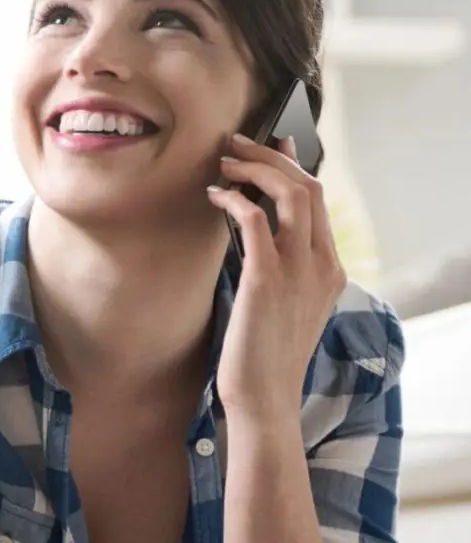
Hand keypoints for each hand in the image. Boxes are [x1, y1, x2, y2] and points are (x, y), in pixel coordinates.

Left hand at [207, 133, 346, 425]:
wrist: (264, 399)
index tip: (270, 145)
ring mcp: (298, 271)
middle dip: (271, 157)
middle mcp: (320, 265)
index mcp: (329, 270)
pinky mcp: (266, 279)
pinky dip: (235, 199)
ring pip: (291, 194)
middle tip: (237, 144)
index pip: (319, 202)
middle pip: (308, 187)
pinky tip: (214, 196)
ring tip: (224, 161)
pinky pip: (255, 219)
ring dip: (255, 168)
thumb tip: (250, 232)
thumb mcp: (281, 306)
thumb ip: (277, 269)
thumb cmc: (261, 356)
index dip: (293, 166)